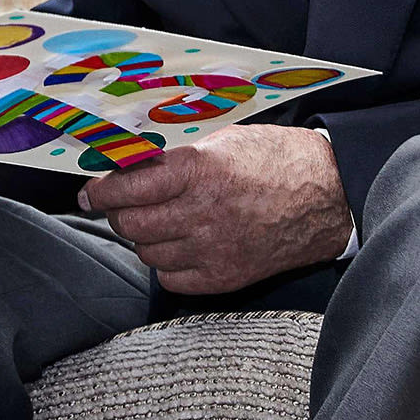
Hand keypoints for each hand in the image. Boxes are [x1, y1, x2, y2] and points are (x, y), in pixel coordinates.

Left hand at [82, 126, 352, 296]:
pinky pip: (171, 279)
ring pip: (147, 252)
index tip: (91, 191)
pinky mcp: (226, 277)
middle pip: (130, 224)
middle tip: (117, 205)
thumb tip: (128, 162)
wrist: (328, 195)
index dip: (101, 190)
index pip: (127, 186)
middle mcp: (203, 213)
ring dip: (142, 237)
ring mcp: (214, 249)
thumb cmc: (276, 159)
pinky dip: (165, 264)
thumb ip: (176, 155)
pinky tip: (176, 246)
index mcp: (199, 171)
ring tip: (154, 222)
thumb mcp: (222, 140)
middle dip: (115, 213)